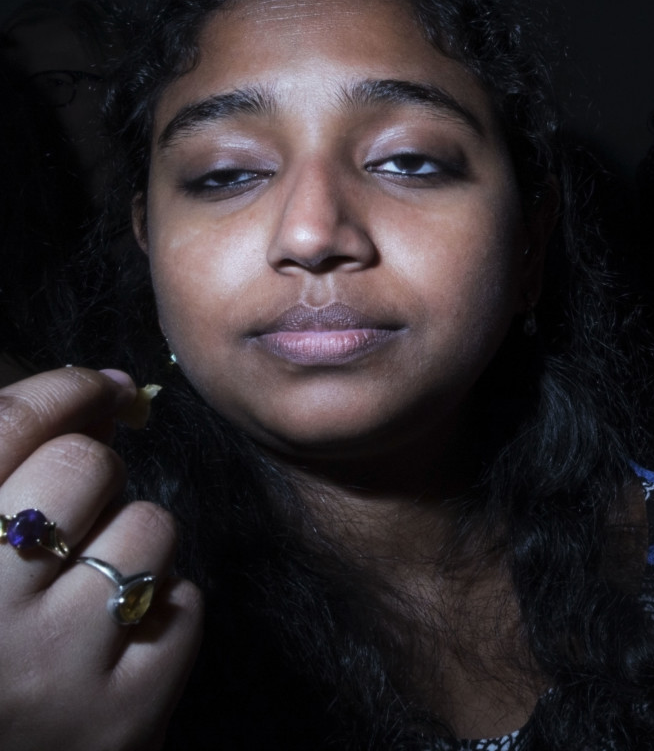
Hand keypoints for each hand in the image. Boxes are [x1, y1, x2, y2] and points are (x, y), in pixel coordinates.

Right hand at [0, 368, 202, 750]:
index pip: (8, 426)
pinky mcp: (122, 714)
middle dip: (95, 478)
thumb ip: (11, 468)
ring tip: (88, 593)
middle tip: (74, 521)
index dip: (66, 390)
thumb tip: (113, 392)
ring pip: (148, 527)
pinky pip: (184, 602)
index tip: (99, 390)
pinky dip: (164, 611)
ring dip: (132, 547)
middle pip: (84, 466)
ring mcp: (54, 665)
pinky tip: (119, 642)